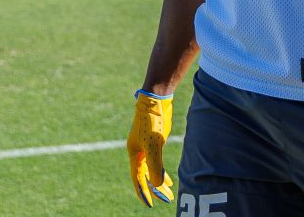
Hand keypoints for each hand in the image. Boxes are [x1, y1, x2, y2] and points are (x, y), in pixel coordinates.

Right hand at [127, 90, 174, 205]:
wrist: (156, 100)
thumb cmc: (151, 120)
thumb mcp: (154, 145)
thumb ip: (155, 165)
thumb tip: (157, 185)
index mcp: (134, 153)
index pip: (138, 178)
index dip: (143, 192)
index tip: (150, 204)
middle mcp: (138, 152)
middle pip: (145, 175)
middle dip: (155, 189)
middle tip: (167, 200)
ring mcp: (146, 147)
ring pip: (152, 169)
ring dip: (160, 181)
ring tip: (169, 192)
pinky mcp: (155, 141)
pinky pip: (157, 161)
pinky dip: (162, 171)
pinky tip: (168, 178)